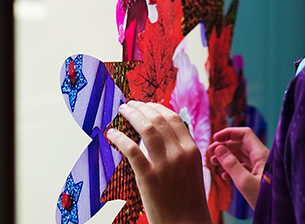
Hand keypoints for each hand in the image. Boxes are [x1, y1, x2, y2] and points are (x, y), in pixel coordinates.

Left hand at [106, 101, 212, 223]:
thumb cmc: (187, 199)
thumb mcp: (192, 169)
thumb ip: (181, 150)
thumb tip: (163, 132)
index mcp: (192, 150)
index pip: (173, 118)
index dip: (157, 108)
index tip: (146, 104)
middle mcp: (180, 154)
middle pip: (158, 120)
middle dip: (142, 108)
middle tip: (130, 104)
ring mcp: (165, 165)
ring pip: (146, 129)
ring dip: (132, 115)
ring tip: (122, 111)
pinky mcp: (149, 177)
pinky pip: (131, 150)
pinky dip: (120, 138)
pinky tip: (112, 133)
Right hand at [206, 127, 267, 208]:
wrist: (279, 215)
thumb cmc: (265, 199)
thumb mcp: (244, 182)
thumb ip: (230, 164)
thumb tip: (218, 148)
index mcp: (262, 154)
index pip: (244, 134)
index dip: (228, 133)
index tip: (215, 139)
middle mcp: (262, 158)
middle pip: (240, 144)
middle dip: (224, 147)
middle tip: (210, 152)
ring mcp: (261, 168)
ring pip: (241, 156)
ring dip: (226, 158)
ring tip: (214, 163)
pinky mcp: (259, 177)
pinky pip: (244, 167)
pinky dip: (233, 169)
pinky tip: (225, 176)